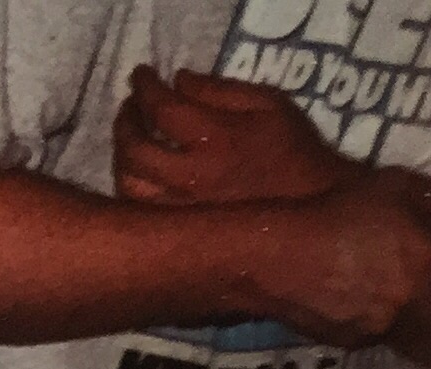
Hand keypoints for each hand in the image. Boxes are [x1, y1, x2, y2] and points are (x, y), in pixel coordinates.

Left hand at [116, 67, 349, 205]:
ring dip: (121, 154)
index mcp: (214, 139)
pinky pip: (138, 208)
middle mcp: (188, 177)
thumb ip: (219, 90)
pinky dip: (129, 184)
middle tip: (130, 105)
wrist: (308, 210)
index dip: (144, 88)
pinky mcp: (178, 231)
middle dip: (125, 120)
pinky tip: (138, 169)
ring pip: (128, 183)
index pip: (161, 108)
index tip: (140, 75)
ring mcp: (179, 208)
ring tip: (130, 137)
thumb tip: (179, 80)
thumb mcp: (268, 104)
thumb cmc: (292, 149)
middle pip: (134, 147)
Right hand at [259, 176, 430, 344]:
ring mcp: (378, 324)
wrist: (273, 256)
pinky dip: (375, 318)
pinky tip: (364, 302)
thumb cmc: (331, 212)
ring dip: (412, 309)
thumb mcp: (389, 187)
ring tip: (403, 294)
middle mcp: (408, 298)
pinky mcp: (349, 340)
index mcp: (425, 257)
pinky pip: (375, 329)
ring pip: (411, 321)